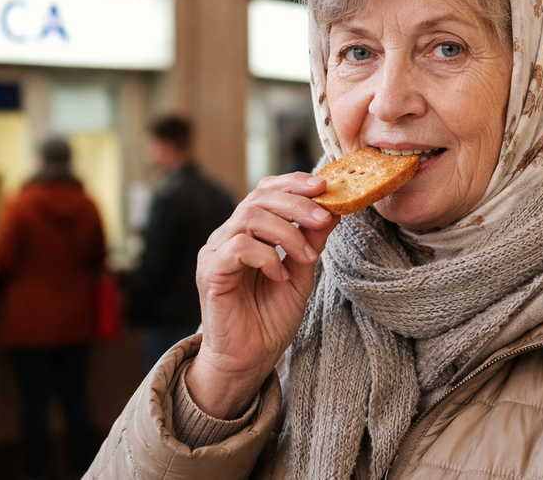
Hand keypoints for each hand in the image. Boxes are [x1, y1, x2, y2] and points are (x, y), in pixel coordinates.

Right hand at [186, 173, 338, 418]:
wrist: (249, 360)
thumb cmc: (270, 319)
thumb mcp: (300, 274)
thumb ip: (310, 242)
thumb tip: (331, 211)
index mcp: (248, 232)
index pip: (265, 191)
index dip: (293, 184)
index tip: (324, 187)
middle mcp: (228, 236)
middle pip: (258, 197)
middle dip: (296, 203)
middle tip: (323, 218)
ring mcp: (216, 252)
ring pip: (249, 217)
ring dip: (286, 231)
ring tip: (306, 256)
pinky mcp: (210, 272)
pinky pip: (238, 247)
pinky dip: (266, 257)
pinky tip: (278, 275)